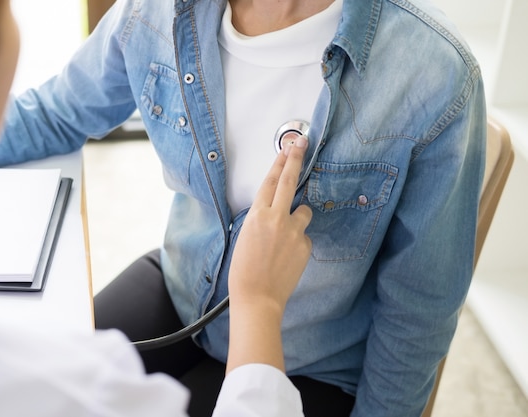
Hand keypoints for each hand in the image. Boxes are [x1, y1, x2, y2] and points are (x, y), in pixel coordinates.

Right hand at [228, 135, 312, 317]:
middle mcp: (277, 218)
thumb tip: (276, 212)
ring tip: (285, 236)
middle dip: (295, 159)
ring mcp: (294, 231)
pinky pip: (304, 236)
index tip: (287, 147)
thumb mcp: (246, 237)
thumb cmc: (244, 271)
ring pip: (303, 211)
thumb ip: (262, 220)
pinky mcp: (305, 246)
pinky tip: (287, 257)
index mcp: (257, 216)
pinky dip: (298, 242)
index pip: (270, 182)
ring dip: (298, 217)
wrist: (257, 297)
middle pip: (288, 181)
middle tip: (302, 142)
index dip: (279, 163)